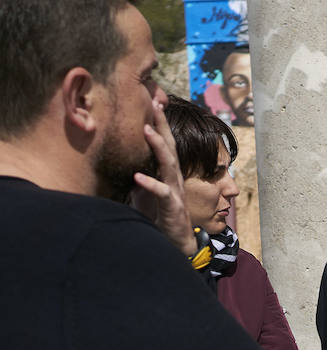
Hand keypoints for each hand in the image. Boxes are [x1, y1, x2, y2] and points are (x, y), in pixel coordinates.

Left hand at [129, 100, 195, 256]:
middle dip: (163, 126)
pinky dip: (149, 184)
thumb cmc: (160, 217)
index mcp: (168, 174)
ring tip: (147, 129)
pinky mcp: (171, 207)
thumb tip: (126, 162)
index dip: (160, 125)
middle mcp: (174, 179)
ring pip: (169, 164)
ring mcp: (174, 191)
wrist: (175, 243)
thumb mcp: (146, 194)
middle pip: (170, 147)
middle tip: (155, 104)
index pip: (165, 145)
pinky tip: (138, 177)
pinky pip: (161, 193)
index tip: (154, 103)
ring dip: (159, 146)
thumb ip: (140, 177)